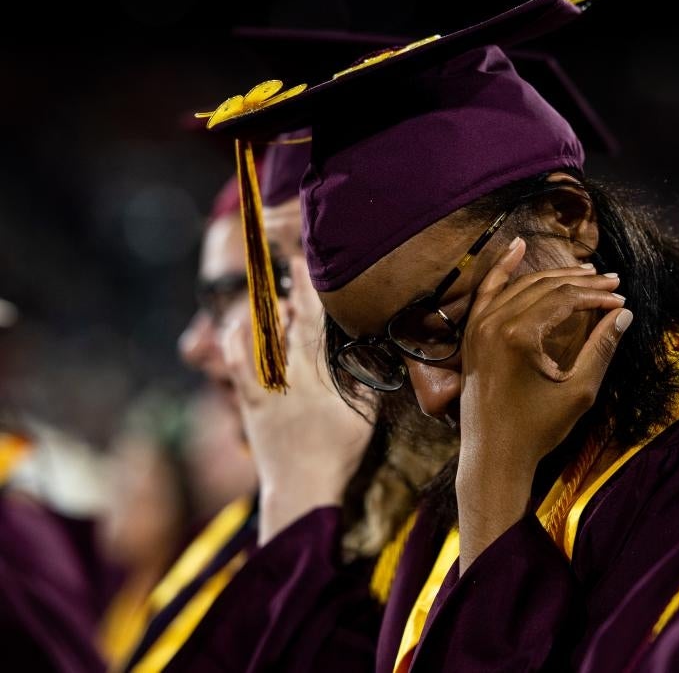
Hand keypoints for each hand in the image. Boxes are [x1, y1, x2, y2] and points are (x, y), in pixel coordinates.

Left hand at [222, 256, 377, 544]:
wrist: (300, 488)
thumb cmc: (339, 453)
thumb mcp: (365, 417)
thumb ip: (366, 380)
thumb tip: (371, 349)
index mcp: (318, 379)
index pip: (314, 325)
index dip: (311, 292)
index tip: (308, 264)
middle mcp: (287, 378)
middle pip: (284, 324)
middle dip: (287, 289)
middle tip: (290, 260)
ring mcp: (264, 389)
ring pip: (256, 338)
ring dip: (264, 311)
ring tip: (273, 293)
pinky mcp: (248, 400)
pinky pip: (236, 362)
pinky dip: (237, 339)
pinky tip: (241, 323)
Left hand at [456, 237, 632, 571]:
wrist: (493, 458)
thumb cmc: (537, 430)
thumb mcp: (578, 391)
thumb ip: (601, 348)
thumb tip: (624, 315)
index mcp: (519, 335)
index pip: (566, 299)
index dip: (597, 296)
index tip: (622, 301)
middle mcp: (494, 323)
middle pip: (545, 286)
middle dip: (582, 282)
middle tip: (612, 282)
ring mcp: (478, 328)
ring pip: (520, 285)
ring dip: (553, 275)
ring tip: (585, 273)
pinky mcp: (472, 336)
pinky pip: (488, 292)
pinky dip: (503, 269)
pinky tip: (518, 248)